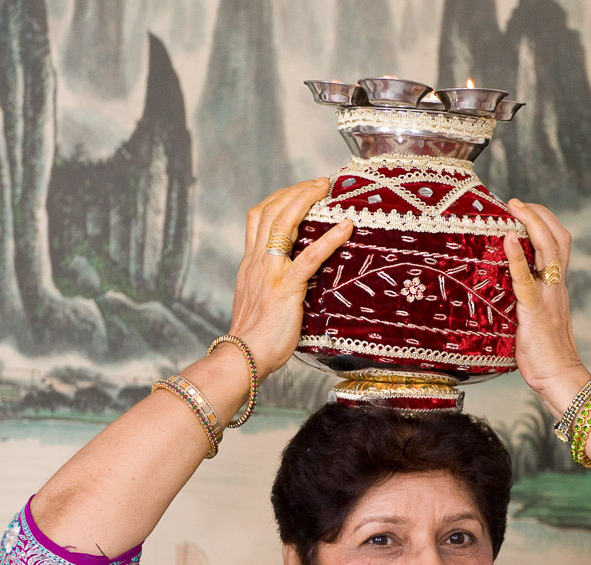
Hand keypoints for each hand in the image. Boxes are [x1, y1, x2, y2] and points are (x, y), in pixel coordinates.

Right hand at [228, 179, 352, 380]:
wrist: (244, 357)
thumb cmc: (254, 339)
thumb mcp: (257, 303)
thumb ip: (268, 286)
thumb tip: (289, 284)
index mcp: (250, 264)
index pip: (258, 217)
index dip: (278, 198)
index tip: (299, 191)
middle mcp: (257, 261)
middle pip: (272, 210)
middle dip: (296, 190)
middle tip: (320, 182)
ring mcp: (270, 272)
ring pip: (284, 221)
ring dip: (307, 199)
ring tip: (327, 189)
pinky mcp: (287, 288)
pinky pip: (310, 256)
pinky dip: (330, 238)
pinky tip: (346, 227)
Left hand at [503, 200, 588, 408]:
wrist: (560, 378)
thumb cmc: (545, 355)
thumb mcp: (536, 320)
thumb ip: (527, 302)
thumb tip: (507, 292)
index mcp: (557, 288)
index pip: (559, 244)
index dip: (545, 222)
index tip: (526, 209)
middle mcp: (556, 287)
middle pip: (557, 238)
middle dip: (538, 213)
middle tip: (515, 201)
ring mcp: (548, 297)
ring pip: (547, 250)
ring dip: (531, 224)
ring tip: (514, 207)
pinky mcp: (535, 312)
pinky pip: (526, 280)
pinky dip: (517, 259)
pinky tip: (508, 241)